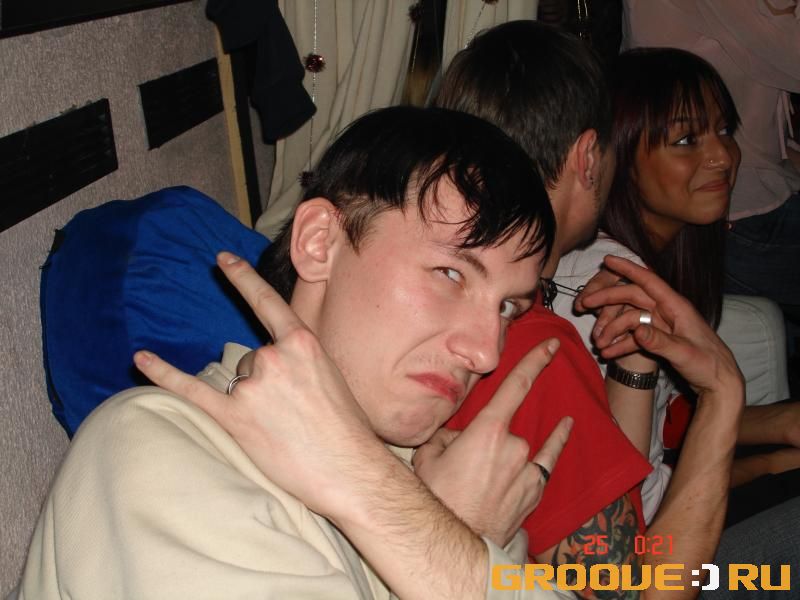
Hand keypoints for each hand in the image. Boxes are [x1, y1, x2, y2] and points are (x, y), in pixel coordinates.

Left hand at [134, 252, 386, 517]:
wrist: (349, 469)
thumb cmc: (348, 429)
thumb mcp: (332, 376)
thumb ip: (301, 360)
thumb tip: (276, 365)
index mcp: (303, 342)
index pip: (266, 301)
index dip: (243, 278)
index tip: (223, 259)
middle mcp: (274, 357)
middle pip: (251, 358)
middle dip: (265, 383)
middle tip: (292, 415)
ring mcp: (253, 386)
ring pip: (238, 382)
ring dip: (252, 403)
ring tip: (284, 430)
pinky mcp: (235, 417)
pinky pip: (192, 391)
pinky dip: (164, 373)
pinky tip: (141, 358)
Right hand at [413, 339, 572, 546]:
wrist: (456, 541)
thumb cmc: (439, 499)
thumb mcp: (429, 456)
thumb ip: (446, 436)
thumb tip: (457, 435)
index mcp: (487, 430)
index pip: (517, 386)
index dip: (535, 362)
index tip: (551, 346)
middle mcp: (514, 444)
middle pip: (503, 426)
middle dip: (483, 439)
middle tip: (460, 466)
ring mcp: (528, 468)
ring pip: (517, 446)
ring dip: (500, 455)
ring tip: (477, 479)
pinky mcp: (534, 489)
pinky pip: (547, 460)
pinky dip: (555, 443)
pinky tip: (565, 427)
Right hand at [579, 255, 742, 397]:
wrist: (719, 383)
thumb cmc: (709, 365)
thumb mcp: (684, 354)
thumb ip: (659, 341)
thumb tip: (636, 329)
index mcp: (676, 307)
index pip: (648, 281)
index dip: (627, 269)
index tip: (607, 260)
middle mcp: (667, 311)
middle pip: (632, 298)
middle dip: (608, 300)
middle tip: (584, 304)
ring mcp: (662, 325)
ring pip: (629, 318)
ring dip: (612, 329)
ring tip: (598, 343)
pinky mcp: (659, 338)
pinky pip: (634, 336)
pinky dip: (621, 343)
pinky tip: (608, 353)